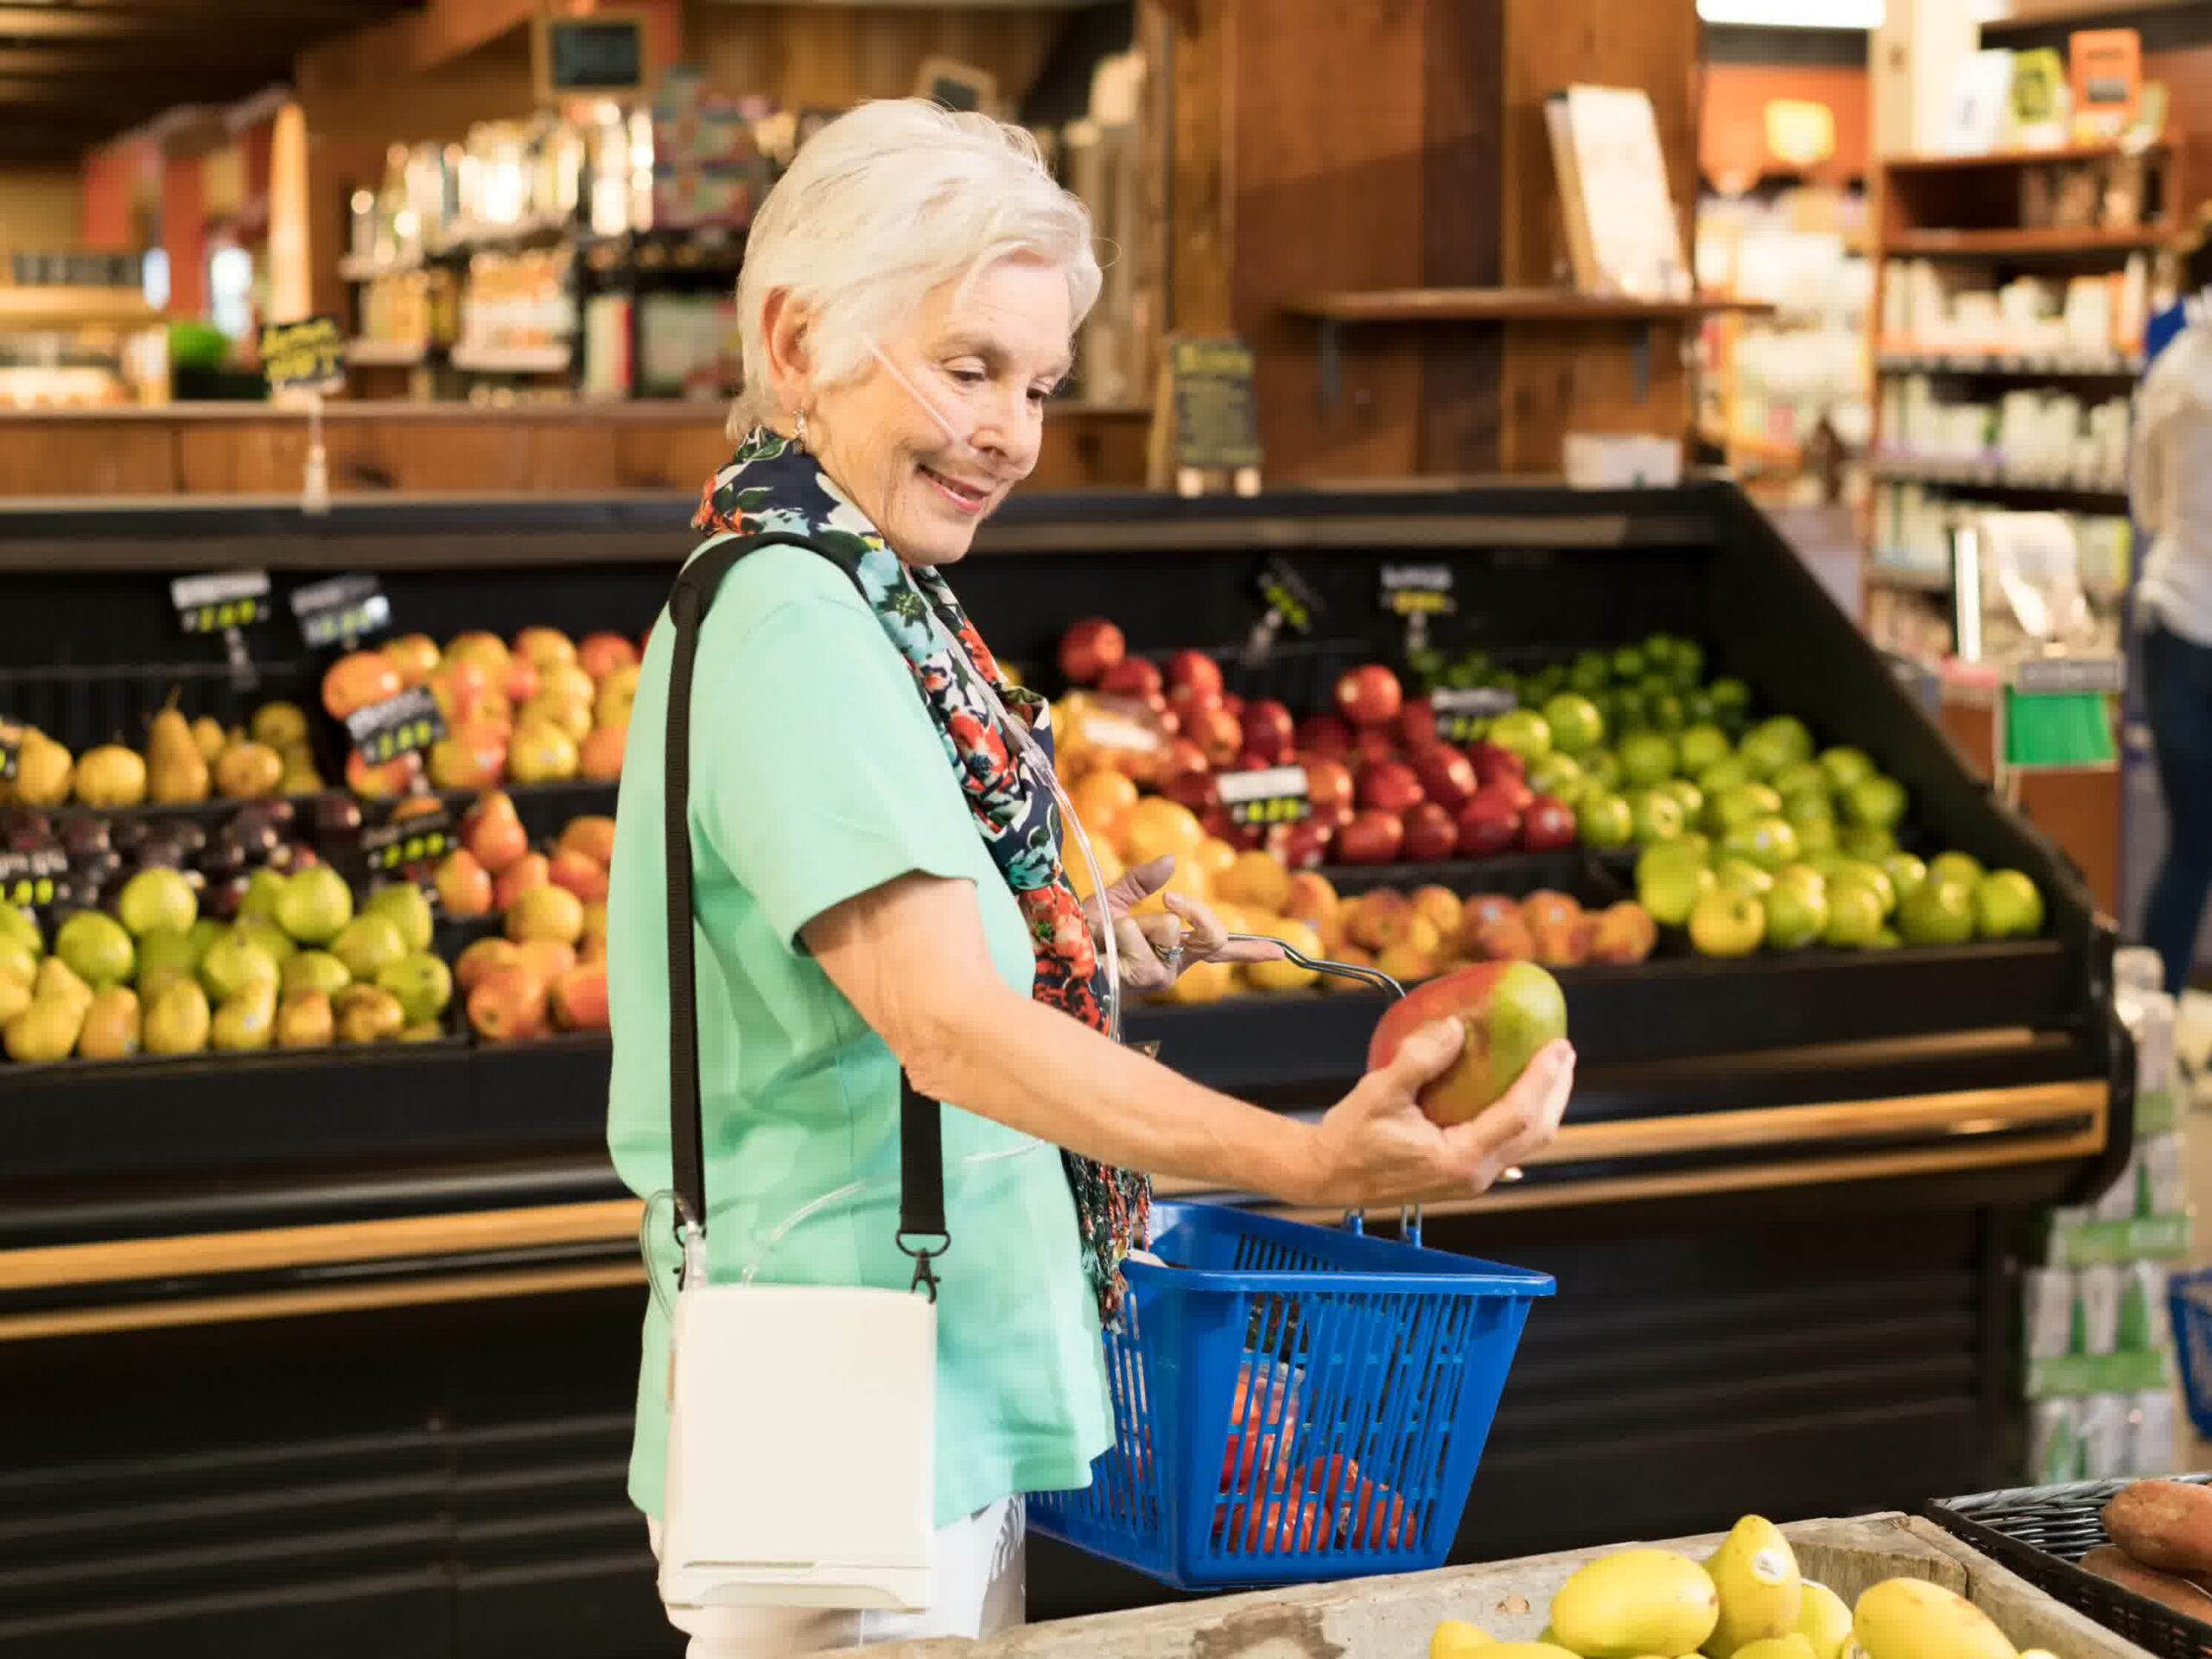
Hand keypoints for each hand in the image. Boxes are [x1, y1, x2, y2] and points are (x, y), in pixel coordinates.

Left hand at [1088, 854, 1281, 990]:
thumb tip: (1171, 860)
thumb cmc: (1080, 932)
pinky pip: (1142, 935)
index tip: (1279, 951)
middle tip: (1169, 899)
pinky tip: (1103, 944)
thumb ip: (1143, 881)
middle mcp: (1172, 965)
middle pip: (1210, 932)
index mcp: (1173, 948)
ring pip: (1168, 927)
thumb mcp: (1114, 899)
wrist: (1053, 951)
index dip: (1250, 949)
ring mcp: (1161, 975)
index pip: (1218, 948)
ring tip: (1107, 935)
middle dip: (1192, 909)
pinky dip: (1119, 929)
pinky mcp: (1143, 980)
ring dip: (1132, 922)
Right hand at [1296, 1028, 1575, 1208]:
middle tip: (1563, 1051)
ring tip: (1551, 1070)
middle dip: (1556, 1090)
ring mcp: (1471, 1179)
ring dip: (1545, 1105)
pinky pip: (1508, 1148)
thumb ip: (1418, 1060)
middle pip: (1537, 1133)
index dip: (1543, 1078)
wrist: (1328, 1176)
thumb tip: (1455, 1027)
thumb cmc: (1350, 1137)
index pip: (1519, 1115)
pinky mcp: (1463, 1175)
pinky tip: (1521, 1099)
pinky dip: (1523, 1119)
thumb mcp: (1380, 1093)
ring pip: (1526, 1143)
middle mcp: (1474, 1175)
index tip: (1558, 1045)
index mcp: (1459, 1158)